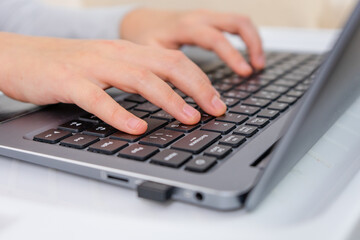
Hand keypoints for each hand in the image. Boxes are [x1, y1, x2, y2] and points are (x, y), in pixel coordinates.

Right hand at [0, 32, 225, 133]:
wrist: (20, 55)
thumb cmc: (68, 65)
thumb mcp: (108, 65)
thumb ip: (136, 77)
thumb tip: (169, 98)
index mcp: (127, 51)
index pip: (173, 60)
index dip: (200, 80)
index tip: (217, 102)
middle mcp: (115, 54)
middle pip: (166, 65)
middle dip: (197, 88)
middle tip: (215, 110)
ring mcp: (92, 66)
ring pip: (139, 79)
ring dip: (168, 100)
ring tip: (189, 119)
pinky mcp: (68, 81)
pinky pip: (98, 98)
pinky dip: (119, 114)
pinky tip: (136, 128)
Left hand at [121, 8, 264, 75]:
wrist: (141, 22)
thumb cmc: (145, 40)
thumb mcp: (151, 55)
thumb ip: (167, 71)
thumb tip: (179, 99)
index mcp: (185, 26)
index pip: (215, 38)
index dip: (232, 55)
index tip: (245, 73)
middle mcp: (199, 18)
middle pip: (237, 22)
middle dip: (252, 45)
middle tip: (256, 69)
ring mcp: (206, 16)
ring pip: (239, 21)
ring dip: (253, 40)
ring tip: (258, 65)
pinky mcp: (210, 20)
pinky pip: (235, 24)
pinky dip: (246, 38)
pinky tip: (248, 56)